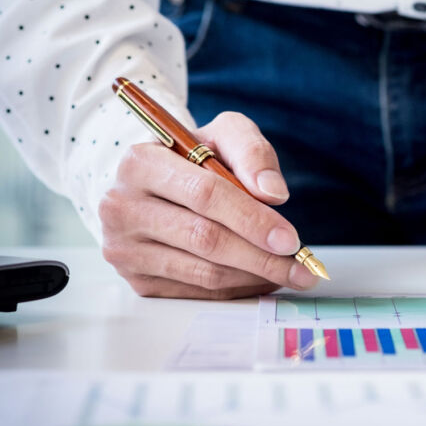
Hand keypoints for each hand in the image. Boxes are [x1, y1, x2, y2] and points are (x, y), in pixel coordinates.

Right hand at [99, 112, 317, 298]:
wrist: (155, 181)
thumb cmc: (194, 156)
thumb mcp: (224, 134)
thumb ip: (252, 152)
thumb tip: (274, 193)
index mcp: (141, 163)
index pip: (205, 194)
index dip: (252, 219)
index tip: (291, 239)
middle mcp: (122, 207)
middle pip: (205, 239)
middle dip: (262, 257)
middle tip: (302, 266)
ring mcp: (125, 248)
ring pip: (202, 272)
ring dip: (254, 277)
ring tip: (290, 273)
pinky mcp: (136, 279)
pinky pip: (196, 292)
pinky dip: (236, 289)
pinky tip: (261, 279)